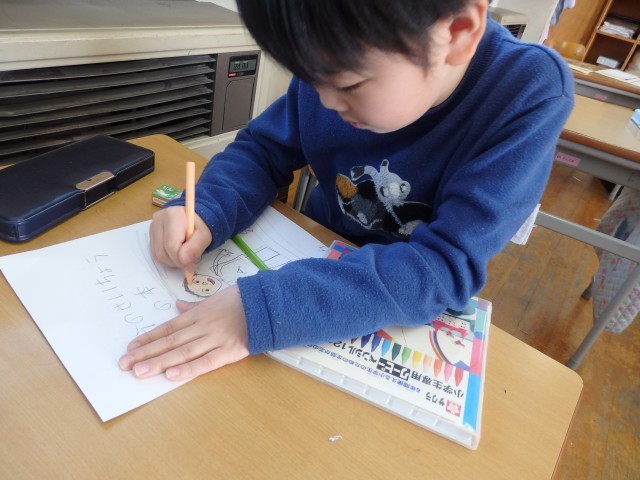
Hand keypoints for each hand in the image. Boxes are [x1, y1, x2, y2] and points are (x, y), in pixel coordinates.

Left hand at [118, 285, 248, 379]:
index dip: (148, 338)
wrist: (266, 304)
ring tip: (140, 371)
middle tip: (125, 364)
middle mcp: (201, 326)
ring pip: (182, 352)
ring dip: (159, 362)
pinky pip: (206, 362)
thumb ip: (194, 306)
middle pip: (169, 342)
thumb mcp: (214, 298)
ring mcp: (214, 339)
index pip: (167, 328)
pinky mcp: (228, 351)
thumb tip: (177, 307)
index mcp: (198, 314)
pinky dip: (188, 369)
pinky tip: (172, 375)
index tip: (130, 348)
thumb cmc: (240, 301)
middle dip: (146, 353)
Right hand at [149, 205, 211, 271]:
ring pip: (158, 255)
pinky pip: (155, 254)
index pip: (171, 244)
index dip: (181, 259)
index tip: (191, 264)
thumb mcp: (204, 236)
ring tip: (183, 257)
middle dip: (177, 261)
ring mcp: (152, 228)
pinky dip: (167, 259)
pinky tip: (176, 255)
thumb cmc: (198, 227)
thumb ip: (195, 247)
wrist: (191, 220)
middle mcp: (158, 220)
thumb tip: (184, 260)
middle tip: (189, 263)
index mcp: (172, 215)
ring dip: (172, 262)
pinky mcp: (150, 236)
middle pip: (162, 251)